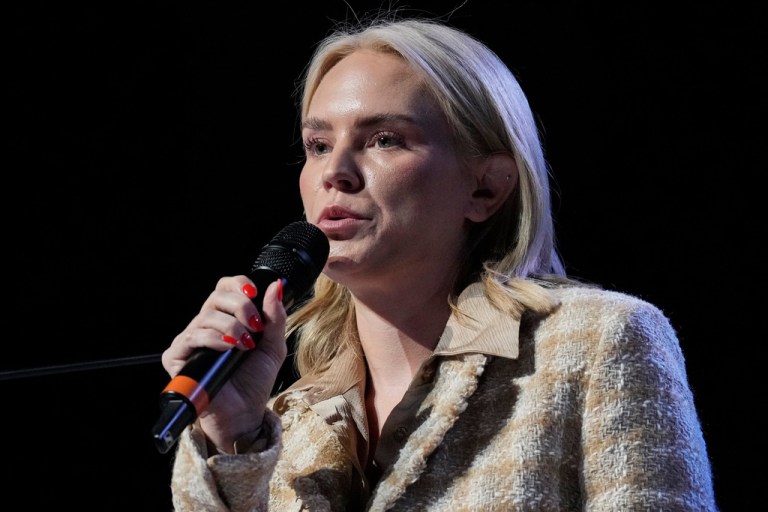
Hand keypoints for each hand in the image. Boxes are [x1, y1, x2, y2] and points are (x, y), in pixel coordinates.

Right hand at [161, 275, 287, 450]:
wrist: (244, 414)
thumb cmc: (254, 381)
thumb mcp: (273, 346)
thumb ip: (275, 317)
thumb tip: (277, 286)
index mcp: (226, 318)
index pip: (225, 287)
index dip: (238, 284)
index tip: (254, 293)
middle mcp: (206, 325)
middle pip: (216, 296)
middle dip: (241, 306)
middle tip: (256, 326)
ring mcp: (190, 341)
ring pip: (206, 316)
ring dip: (232, 326)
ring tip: (245, 345)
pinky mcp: (178, 358)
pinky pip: (191, 337)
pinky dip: (213, 338)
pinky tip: (228, 348)